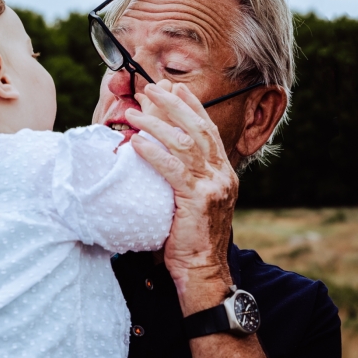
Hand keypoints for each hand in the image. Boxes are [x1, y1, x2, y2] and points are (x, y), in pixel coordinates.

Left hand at [126, 80, 237, 314]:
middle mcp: (222, 174)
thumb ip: (182, 177)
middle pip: (198, 128)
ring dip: (157, 124)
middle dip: (173, 105)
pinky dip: (154, 153)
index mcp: (223, 172)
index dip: (191, 107)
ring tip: (134, 113)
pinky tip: (137, 142)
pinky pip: (173, 170)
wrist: (203, 270)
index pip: (208, 130)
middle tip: (152, 87)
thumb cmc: (190, 237)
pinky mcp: (197, 200)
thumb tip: (158, 154)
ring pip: (185, 144)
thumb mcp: (190, 201)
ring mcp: (212, 186)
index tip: (174, 89)